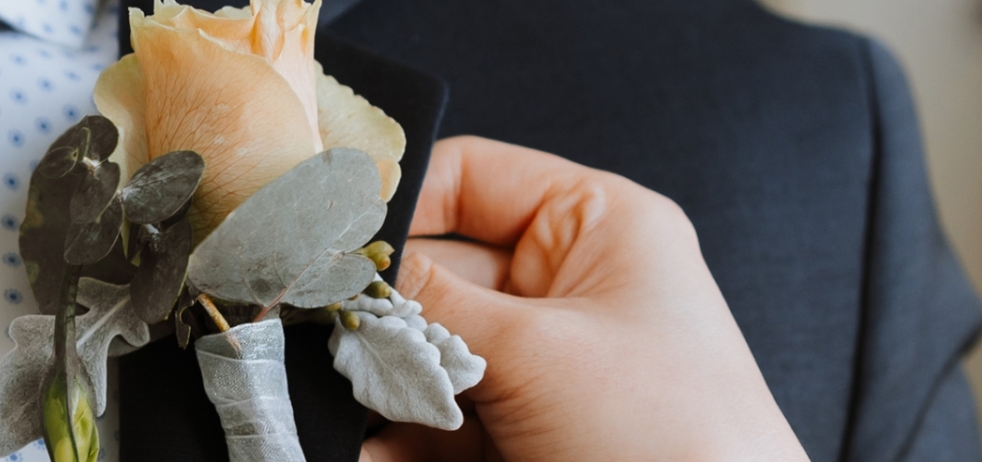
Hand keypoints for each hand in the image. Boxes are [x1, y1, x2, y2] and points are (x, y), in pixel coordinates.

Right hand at [360, 136, 807, 460]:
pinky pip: (436, 422)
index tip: (323, 238)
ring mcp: (543, 370)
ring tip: (329, 398)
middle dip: (375, 309)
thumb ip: (430, 307)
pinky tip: (359, 449)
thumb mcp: (538, 353)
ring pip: (426, 355)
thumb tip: (342, 272)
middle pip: (435, 272)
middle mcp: (566, 288)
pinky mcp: (523, 438)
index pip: (472, 177)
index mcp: (596, 228)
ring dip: (376, 380)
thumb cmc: (671, 436)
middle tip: (310, 330)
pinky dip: (394, 437)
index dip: (395, 200)